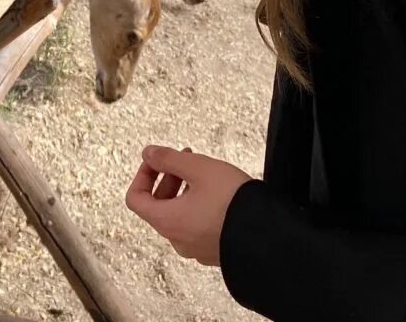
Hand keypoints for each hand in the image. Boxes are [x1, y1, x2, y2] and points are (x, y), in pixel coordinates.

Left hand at [125, 145, 251, 266]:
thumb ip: (168, 158)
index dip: (142, 174)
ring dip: (184, 191)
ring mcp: (197, 248)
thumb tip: (148, 154)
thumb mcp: (198, 168)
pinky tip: (218, 194)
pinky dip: (199, 207)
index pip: (136, 198)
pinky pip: (197, 227)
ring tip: (204, 173)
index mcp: (167, 221)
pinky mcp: (215, 251)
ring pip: (179, 216)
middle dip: (167, 178)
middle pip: (158, 207)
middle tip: (183, 160)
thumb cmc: (233, 204)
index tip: (156, 160)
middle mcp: (178, 239)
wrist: (270, 236)